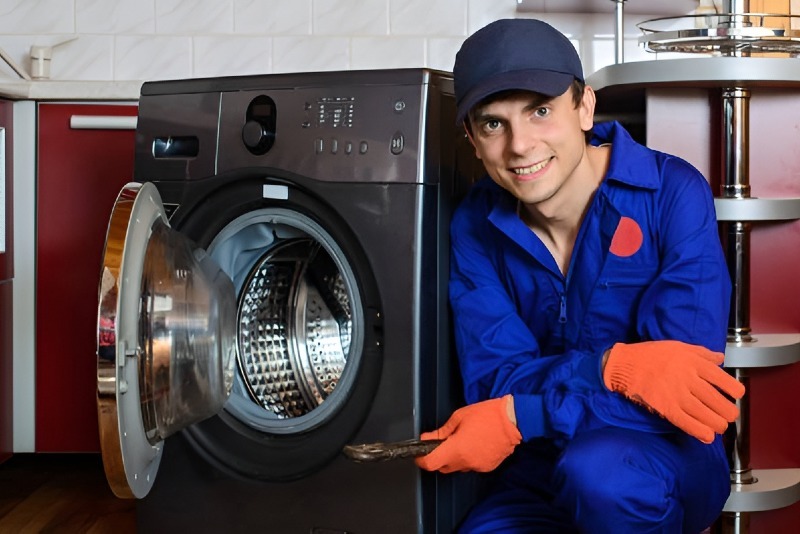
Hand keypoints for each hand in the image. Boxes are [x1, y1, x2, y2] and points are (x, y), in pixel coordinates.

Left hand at [414, 395, 520, 472]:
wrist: (513, 420)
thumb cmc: (488, 415)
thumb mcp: (459, 417)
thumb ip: (442, 431)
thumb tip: (429, 438)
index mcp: (457, 449)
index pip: (431, 463)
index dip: (422, 460)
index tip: (420, 454)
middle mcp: (466, 462)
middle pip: (442, 467)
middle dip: (437, 457)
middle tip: (440, 442)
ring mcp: (477, 466)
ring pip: (457, 467)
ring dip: (454, 457)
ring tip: (461, 440)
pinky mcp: (487, 467)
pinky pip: (471, 465)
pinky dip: (468, 457)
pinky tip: (474, 444)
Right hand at [603, 340, 745, 443]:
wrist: (627, 364)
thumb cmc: (653, 354)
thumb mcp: (680, 346)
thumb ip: (702, 353)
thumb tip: (720, 359)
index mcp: (695, 363)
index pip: (724, 380)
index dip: (735, 391)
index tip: (736, 395)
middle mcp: (689, 379)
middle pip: (718, 401)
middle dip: (728, 412)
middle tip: (728, 414)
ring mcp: (678, 395)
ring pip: (706, 415)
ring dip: (718, 424)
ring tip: (719, 426)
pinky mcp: (666, 407)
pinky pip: (687, 423)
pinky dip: (700, 432)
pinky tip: (708, 436)